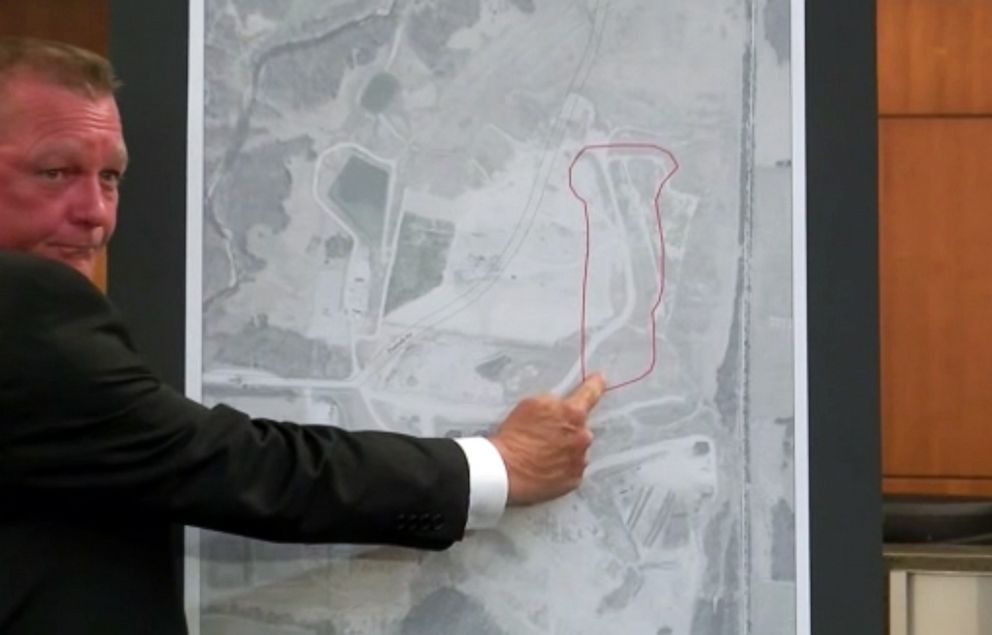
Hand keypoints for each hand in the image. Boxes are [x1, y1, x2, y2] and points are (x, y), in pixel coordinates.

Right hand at [488, 373, 605, 505]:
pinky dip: (562, 467)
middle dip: (568, 429)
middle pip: (581, 427)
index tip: (600, 379)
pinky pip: (572, 469)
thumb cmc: (514, 436)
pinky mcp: (574, 480)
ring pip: (577, 450)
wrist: (505, 470)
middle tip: (546, 436)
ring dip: (566, 449)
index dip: (595, 384)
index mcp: (573, 414)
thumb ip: (554, 401)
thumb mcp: (531, 404)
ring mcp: (580, 461)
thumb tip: (562, 404)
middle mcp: (582, 437)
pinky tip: (546, 467)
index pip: (590, 393)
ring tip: (542, 455)